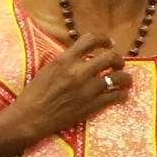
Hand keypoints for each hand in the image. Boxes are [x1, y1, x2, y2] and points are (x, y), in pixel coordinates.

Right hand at [0, 35, 130, 156]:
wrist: (31, 117)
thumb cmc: (35, 93)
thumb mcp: (48, 69)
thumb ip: (66, 61)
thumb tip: (81, 55)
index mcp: (65, 60)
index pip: (90, 40)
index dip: (103, 39)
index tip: (109, 43)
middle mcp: (78, 72)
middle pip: (109, 57)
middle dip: (118, 59)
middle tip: (118, 63)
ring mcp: (87, 89)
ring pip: (118, 77)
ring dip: (125, 77)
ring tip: (125, 79)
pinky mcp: (92, 106)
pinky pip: (115, 97)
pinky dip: (122, 95)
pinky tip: (122, 95)